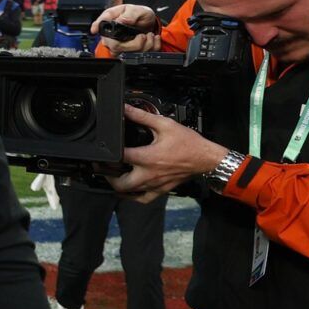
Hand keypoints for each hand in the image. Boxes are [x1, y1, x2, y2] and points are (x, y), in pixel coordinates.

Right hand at [91, 3, 158, 52]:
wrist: (149, 23)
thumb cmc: (138, 15)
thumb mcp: (136, 9)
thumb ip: (130, 14)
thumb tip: (121, 20)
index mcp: (110, 22)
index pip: (99, 28)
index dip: (97, 29)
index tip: (95, 30)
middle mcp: (111, 36)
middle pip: (115, 47)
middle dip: (134, 44)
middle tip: (141, 35)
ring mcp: (118, 46)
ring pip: (127, 54)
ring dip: (145, 45)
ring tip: (148, 35)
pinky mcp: (126, 52)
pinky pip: (138, 56)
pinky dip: (149, 48)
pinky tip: (150, 39)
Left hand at [106, 104, 227, 200]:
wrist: (207, 158)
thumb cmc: (189, 143)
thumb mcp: (165, 125)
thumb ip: (142, 116)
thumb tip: (126, 109)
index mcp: (148, 158)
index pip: (119, 158)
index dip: (107, 154)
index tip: (101, 150)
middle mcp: (149, 174)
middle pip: (119, 183)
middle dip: (106, 175)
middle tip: (101, 166)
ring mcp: (155, 185)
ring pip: (128, 193)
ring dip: (116, 185)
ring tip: (111, 175)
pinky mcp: (161, 190)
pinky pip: (142, 199)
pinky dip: (131, 197)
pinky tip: (127, 190)